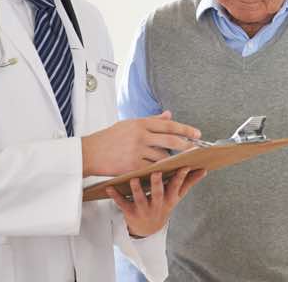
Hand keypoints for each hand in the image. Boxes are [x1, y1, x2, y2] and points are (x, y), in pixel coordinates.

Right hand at [81, 111, 200, 176]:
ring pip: (162, 156)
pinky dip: (161, 170)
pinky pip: (152, 168)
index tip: (197, 133)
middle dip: (186, 144)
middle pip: (170, 139)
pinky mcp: (132, 165)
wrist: (90, 152)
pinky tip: (167, 171)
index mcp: (140, 123)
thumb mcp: (130, 124)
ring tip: (180, 162)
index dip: (185, 129)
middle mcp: (140, 135)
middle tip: (197, 149)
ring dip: (172, 160)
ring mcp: (136, 151)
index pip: (168, 125)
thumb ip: (151, 120)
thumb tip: (169, 115)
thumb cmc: (110, 137)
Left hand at [105, 167, 206, 237]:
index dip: (180, 177)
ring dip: (137, 189)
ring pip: (140, 199)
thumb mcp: (177, 196)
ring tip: (133, 179)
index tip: (183, 166)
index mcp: (170, 199)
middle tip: (155, 172)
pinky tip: (109, 188)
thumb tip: (204, 170)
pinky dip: (115, 196)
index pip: (177, 187)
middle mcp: (158, 205)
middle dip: (157, 184)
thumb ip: (190, 182)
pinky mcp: (130, 213)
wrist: (147, 229)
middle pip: (158, 194)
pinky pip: (122, 204)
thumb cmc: (163, 205)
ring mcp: (144, 209)